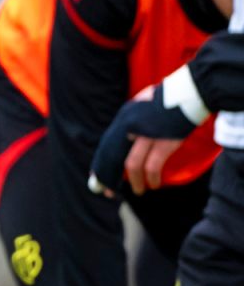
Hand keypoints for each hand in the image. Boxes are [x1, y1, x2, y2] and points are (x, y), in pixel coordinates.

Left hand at [89, 67, 207, 196]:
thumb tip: (127, 141)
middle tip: (108, 192)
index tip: (98, 178)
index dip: (102, 163)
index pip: (107, 145)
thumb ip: (132, 123)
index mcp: (123, 117)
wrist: (186, 93)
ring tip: (137, 191)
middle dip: (109, 176)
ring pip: (131, 164)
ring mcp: (145, 134)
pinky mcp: (162, 142)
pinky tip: (153, 185)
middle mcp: (129, 126)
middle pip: (114, 156)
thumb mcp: (140, 108)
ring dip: (133, 182)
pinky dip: (151, 179)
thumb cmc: (166, 100)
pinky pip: (152, 166)